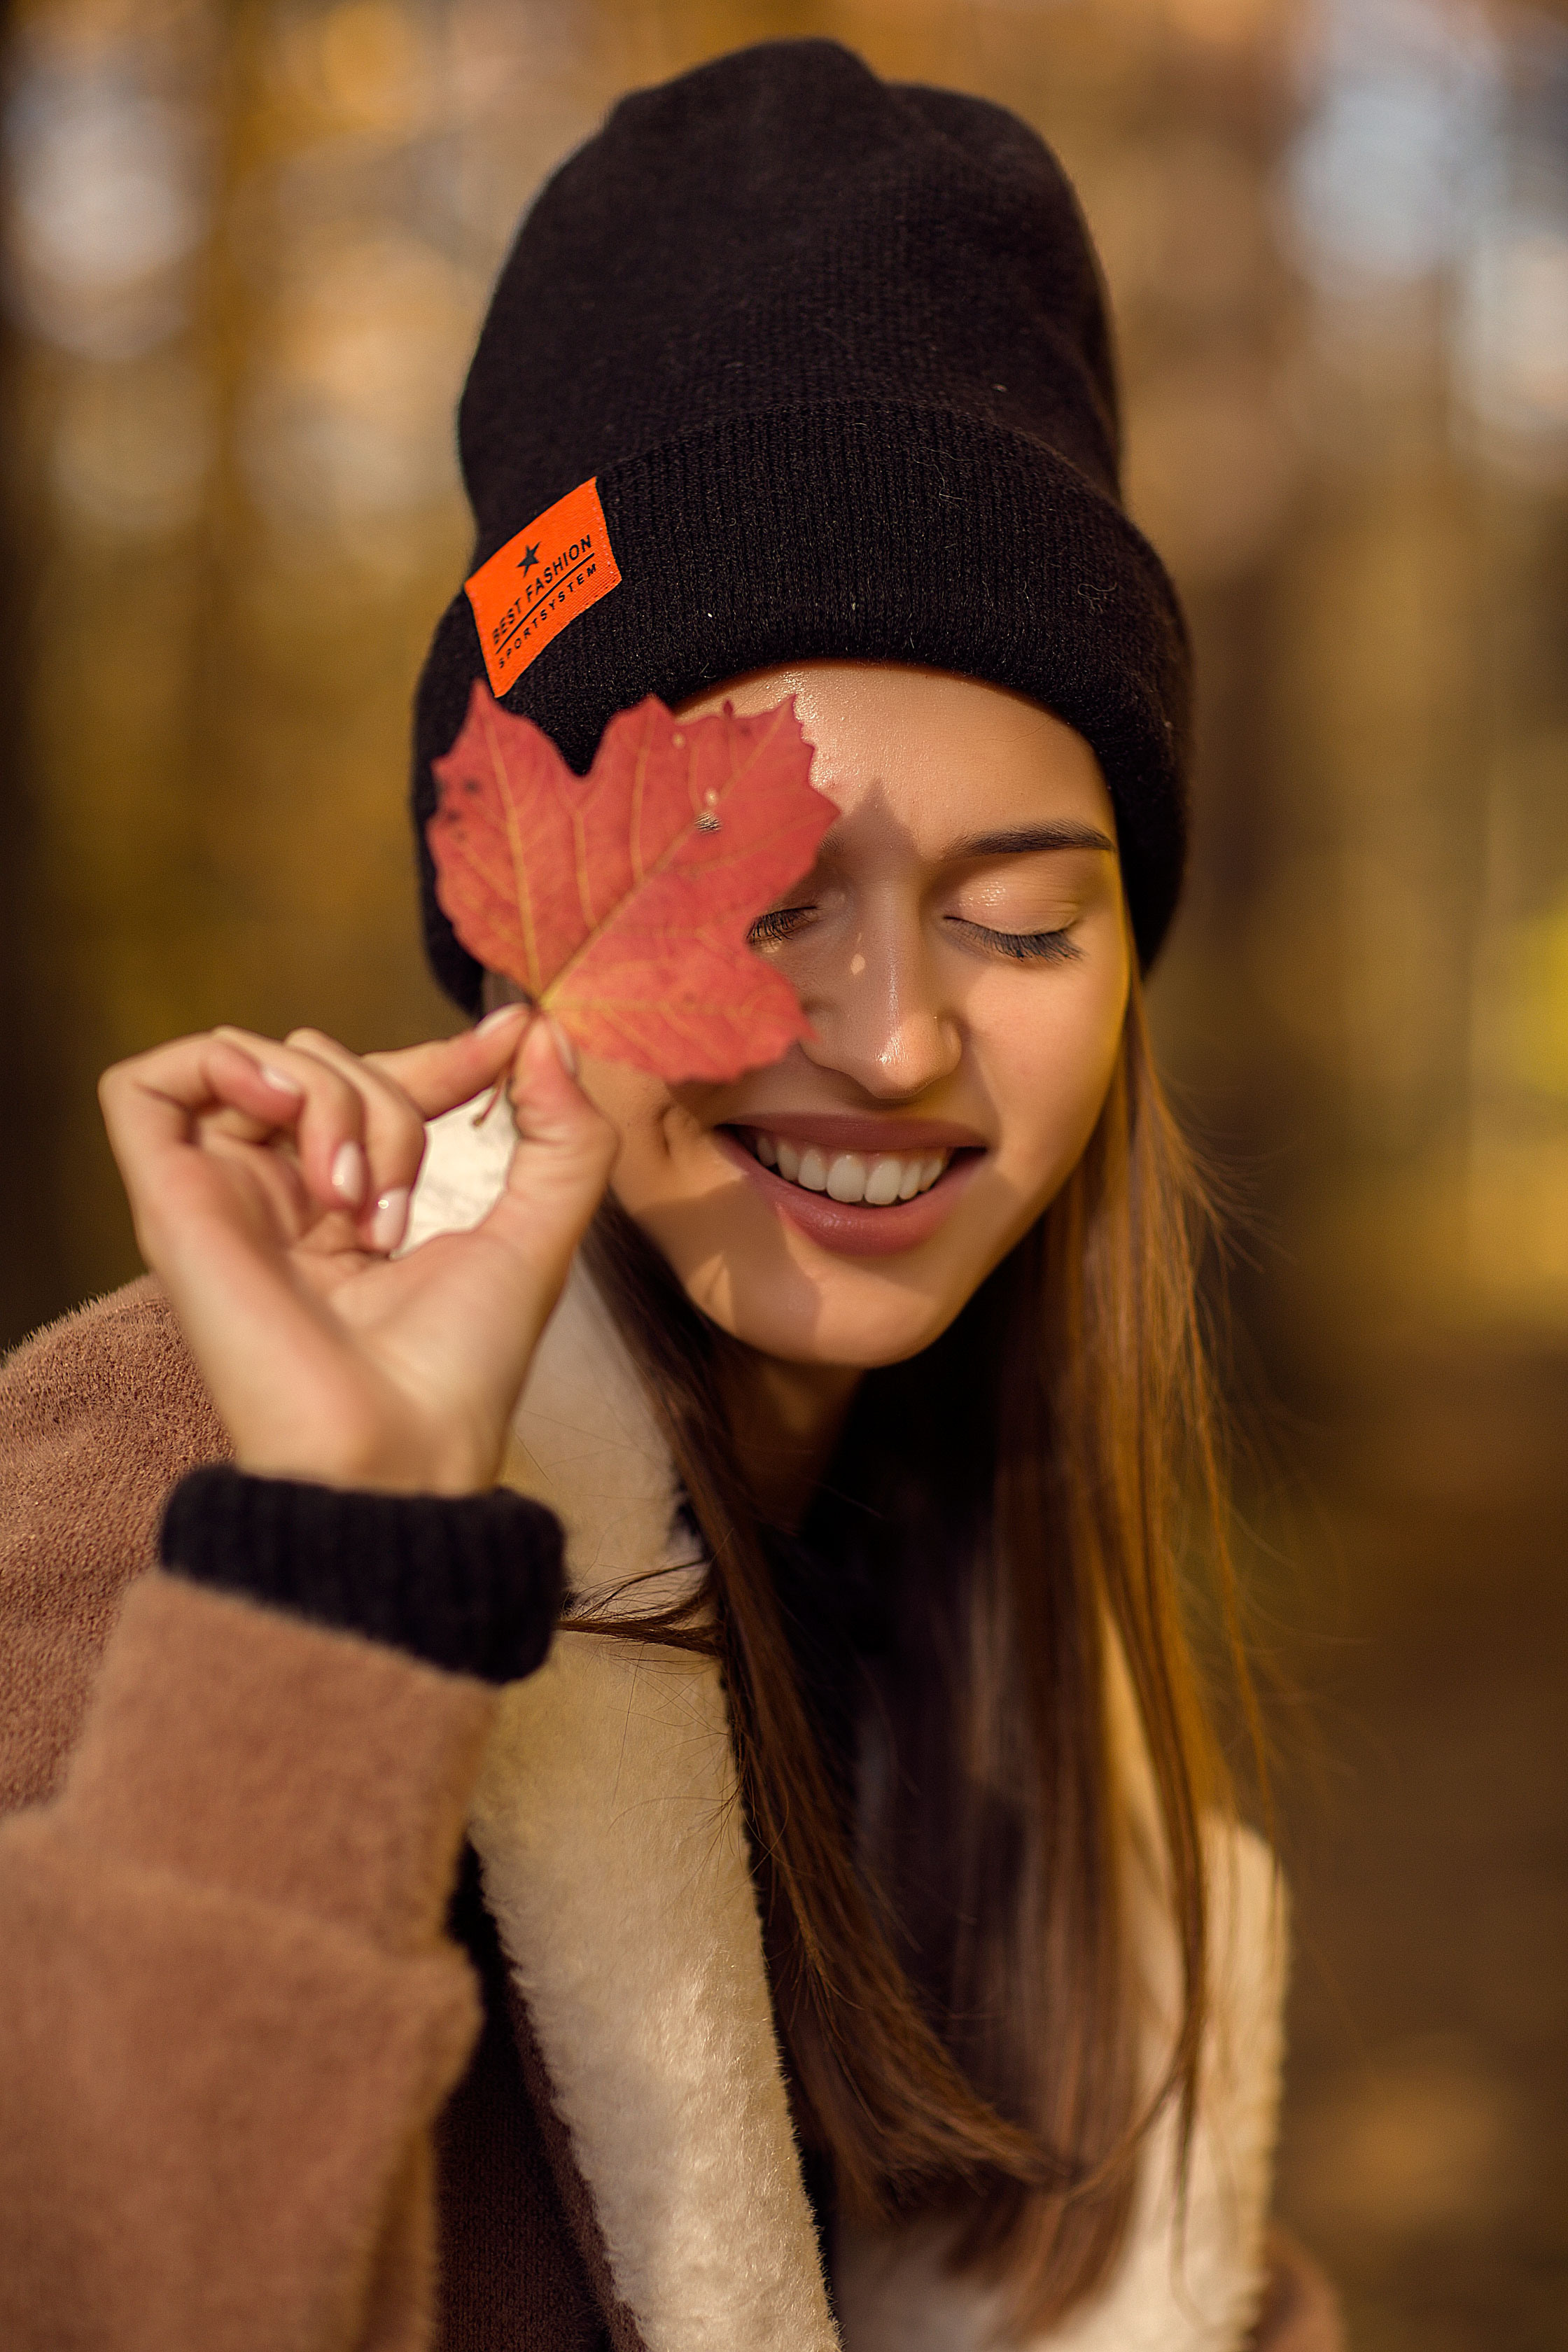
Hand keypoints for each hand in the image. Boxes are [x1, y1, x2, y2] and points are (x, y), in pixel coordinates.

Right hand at [98, 1007, 616, 1493]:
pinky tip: (280, 1112)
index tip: (513, 1040)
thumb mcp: (543, 1233)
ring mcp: (219, 1199)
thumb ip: (564, 1135)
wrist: (399, 1449)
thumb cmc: (461, 1371)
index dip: (445, 1056)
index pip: (380, 1085)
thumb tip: (545, 1030)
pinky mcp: (167, 1203)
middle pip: (317, 1059)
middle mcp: (276, 1200)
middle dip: (388, 1097)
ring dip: (327, 1096)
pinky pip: (145, 1084)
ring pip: (250, 1059)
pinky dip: (222, 1065)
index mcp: (348, 1212)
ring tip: (351, 1199)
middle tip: (400, 1203)